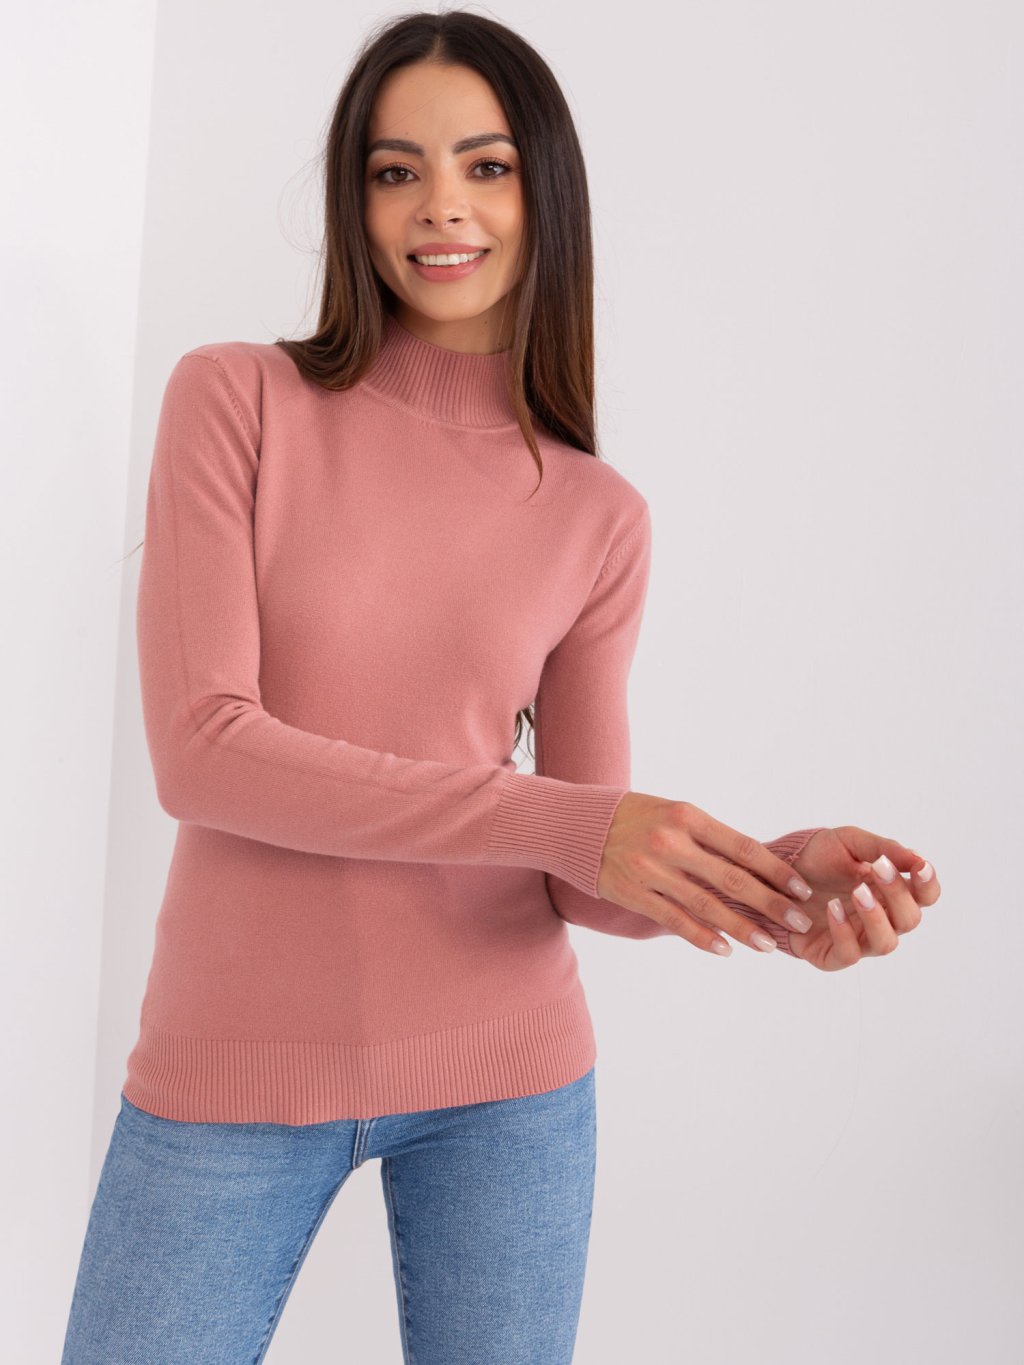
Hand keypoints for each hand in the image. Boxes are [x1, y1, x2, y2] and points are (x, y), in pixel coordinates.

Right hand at [596, 793, 820, 954]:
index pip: (742, 847)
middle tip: (799, 921)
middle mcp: (671, 842)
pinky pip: (675, 920)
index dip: (775, 870)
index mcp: (688, 817)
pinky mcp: (634, 893)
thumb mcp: (675, 813)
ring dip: (742, 928)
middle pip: (731, 878)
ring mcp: (651, 870)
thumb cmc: (637, 818)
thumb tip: (756, 863)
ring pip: (706, 905)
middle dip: (770, 903)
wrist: (579, 825)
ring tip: (768, 945)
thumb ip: (710, 837)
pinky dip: (702, 937)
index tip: (801, 888)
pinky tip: (726, 950)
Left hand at [783, 826, 939, 970]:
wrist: (775, 868)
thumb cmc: (819, 857)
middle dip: (898, 894)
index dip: (928, 885)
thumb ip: (883, 848)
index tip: (920, 867)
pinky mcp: (830, 954)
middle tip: (880, 869)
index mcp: (890, 892)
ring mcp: (857, 938)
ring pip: (885, 943)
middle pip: (909, 919)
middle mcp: (879, 918)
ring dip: (876, 917)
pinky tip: (832, 909)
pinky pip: (848, 955)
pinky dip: (844, 933)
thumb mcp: (849, 842)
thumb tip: (918, 859)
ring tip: (857, 892)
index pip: (924, 896)